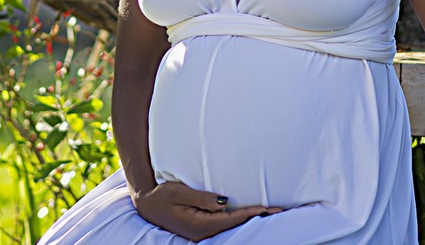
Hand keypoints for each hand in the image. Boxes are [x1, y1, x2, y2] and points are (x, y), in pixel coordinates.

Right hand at [133, 181, 282, 241]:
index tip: (266, 208)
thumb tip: (224, 203)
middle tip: (278, 211)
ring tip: (269, 212)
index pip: (231, 219)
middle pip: (235, 225)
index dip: (250, 213)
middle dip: (256, 218)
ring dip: (249, 219)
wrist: (146, 204)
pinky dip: (238, 219)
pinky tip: (248, 215)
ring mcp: (201, 233)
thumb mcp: (179, 191)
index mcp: (199, 224)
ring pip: (231, 226)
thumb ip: (201, 198)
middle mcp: (202, 232)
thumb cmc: (161, 194)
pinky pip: (223, 225)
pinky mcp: (200, 229)